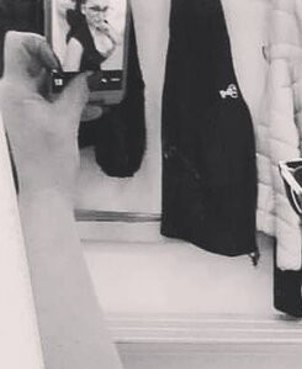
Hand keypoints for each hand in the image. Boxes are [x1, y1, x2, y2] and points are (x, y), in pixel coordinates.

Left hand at [0, 32, 93, 200]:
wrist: (46, 192)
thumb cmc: (48, 164)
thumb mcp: (67, 122)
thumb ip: (76, 92)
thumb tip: (86, 74)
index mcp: (14, 89)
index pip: (19, 44)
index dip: (43, 45)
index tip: (64, 61)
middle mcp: (13, 93)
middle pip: (34, 61)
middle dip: (61, 65)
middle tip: (82, 74)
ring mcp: (21, 105)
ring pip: (45, 81)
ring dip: (67, 84)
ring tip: (90, 92)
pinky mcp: (31, 117)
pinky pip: (49, 99)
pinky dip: (66, 100)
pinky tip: (88, 108)